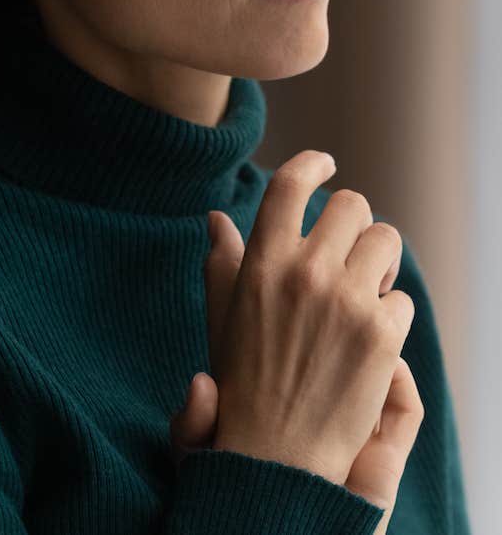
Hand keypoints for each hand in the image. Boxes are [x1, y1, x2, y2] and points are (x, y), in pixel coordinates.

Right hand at [172, 166, 423, 527]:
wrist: (277, 455)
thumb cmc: (243, 381)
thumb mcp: (223, 316)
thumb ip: (222, 261)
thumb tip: (217, 217)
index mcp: (263, 262)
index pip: (290, 184)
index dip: (312, 163)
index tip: (326, 164)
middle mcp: (306, 273)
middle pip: (352, 205)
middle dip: (354, 222)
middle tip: (347, 250)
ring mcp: (347, 302)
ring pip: (386, 240)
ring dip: (378, 259)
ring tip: (364, 288)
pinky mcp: (383, 336)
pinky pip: (401, 296)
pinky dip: (390, 312)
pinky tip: (369, 336)